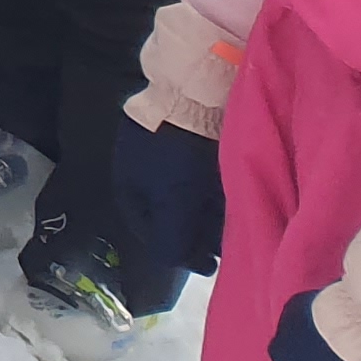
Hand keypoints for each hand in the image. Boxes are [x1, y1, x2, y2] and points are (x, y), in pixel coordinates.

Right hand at [108, 108, 224, 280]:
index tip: (206, 263)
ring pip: (185, 195)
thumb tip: (173, 262)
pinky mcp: (184, 136)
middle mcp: (140, 171)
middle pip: (168, 214)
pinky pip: (198, 174)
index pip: (147, 232)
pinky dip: (212, 190)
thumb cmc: (177, 157)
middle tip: (224, 247)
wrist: (191, 96)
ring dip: (206, 213)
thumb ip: (170, 242)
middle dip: (194, 232)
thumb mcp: (172, 206)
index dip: (176, 251)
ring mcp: (161, 151)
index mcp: (127, 186)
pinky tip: (230, 195)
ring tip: (232, 223)